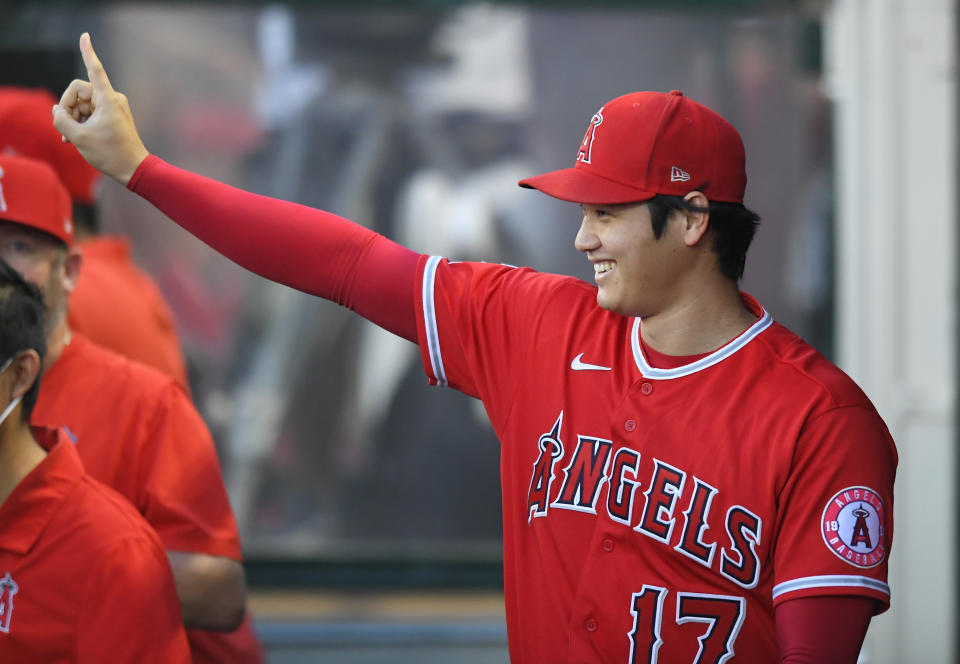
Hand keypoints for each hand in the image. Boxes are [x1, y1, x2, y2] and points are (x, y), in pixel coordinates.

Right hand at [52, 33, 149, 185]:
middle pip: (79, 92)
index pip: (95, 70)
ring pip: (82, 104)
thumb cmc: (110, 153)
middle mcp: (112, 99)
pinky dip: (81, 122)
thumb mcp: (78, 138)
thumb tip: (58, 109)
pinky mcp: (113, 116)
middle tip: (64, 129)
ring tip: (70, 138)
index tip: (84, 36)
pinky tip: (75, 138)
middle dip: (67, 108)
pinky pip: (91, 112)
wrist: (134, 169)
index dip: (88, 53)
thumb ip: (61, 119)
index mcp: (107, 99)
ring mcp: (113, 107)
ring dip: (73, 118)